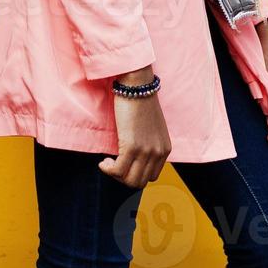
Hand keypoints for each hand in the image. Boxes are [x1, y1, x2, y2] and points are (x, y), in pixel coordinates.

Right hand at [98, 65, 170, 188]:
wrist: (137, 86)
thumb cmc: (140, 102)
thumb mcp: (151, 127)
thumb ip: (148, 143)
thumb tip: (135, 156)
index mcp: (164, 149)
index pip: (152, 177)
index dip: (135, 174)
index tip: (123, 163)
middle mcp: (158, 153)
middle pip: (140, 182)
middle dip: (124, 178)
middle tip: (113, 164)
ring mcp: (146, 151)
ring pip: (130, 181)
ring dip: (115, 175)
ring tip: (108, 162)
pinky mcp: (131, 146)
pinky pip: (118, 171)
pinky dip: (108, 169)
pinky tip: (103, 161)